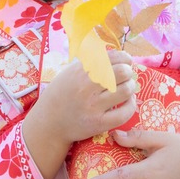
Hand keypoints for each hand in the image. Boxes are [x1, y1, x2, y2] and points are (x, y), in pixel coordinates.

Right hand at [23, 50, 136, 178]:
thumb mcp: (70, 72)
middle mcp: (86, 87)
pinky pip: (124, 113)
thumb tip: (118, 55)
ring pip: (126, 91)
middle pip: (123, 72)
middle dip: (128, 72)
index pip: (113, 57)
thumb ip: (90, 63)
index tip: (125, 62)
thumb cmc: (61, 95)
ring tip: (125, 89)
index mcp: (80, 71)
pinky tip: (126, 103)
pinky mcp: (98, 123)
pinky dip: (130, 106)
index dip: (125, 58)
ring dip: (130, 88)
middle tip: (125, 77)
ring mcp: (93, 106)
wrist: (49, 122)